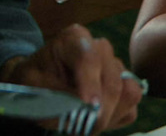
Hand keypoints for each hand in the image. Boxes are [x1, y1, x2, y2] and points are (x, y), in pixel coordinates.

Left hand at [1, 25, 142, 133]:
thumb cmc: (34, 83)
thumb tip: (89, 107)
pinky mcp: (125, 85)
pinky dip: (115, 118)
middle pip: (113, 78)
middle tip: (83, 128)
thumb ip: (61, 95)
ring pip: (129, 91)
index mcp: (74, 39)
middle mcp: (100, 48)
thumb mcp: (35, 87)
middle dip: (101, 108)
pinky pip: (131, 106)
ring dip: (110, 114)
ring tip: (87, 124)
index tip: (89, 105)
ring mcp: (116, 66)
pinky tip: (94, 119)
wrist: (39, 85)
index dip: (91, 83)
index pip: (89, 58)